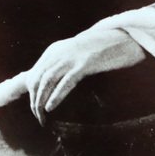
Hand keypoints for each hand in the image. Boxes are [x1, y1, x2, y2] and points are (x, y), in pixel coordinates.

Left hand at [27, 27, 146, 123]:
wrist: (122, 37)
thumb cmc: (99, 50)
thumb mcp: (75, 54)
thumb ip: (61, 64)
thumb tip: (50, 82)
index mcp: (54, 50)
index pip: (34, 74)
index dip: (32, 93)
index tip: (34, 109)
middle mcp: (58, 52)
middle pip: (37, 79)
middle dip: (35, 100)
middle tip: (38, 117)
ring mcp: (71, 57)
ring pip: (47, 81)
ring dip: (41, 101)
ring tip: (42, 116)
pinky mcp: (84, 64)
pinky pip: (65, 82)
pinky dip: (55, 96)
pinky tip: (50, 107)